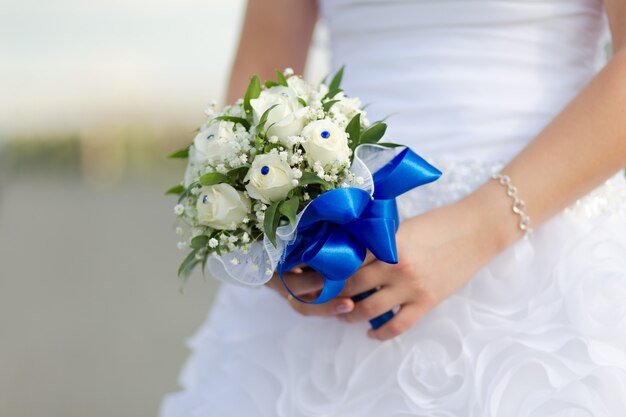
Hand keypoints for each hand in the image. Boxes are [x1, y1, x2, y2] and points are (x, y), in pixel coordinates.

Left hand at [265, 184, 516, 339]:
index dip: (324, 270)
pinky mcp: (427, 302)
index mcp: (385, 243)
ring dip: (349, 315)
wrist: (477, 230)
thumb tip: (350, 253)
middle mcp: (393, 266)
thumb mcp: (402, 226)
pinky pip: (397, 325)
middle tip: (320, 298)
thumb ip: (377, 242)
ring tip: (342, 315)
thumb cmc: (439, 222)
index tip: (308, 275)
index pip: (345, 260)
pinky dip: (380, 333)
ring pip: (368, 309)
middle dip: (331, 294)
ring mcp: (410, 286)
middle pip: (350, 286)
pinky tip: (370, 333)